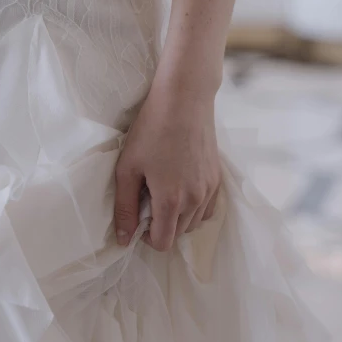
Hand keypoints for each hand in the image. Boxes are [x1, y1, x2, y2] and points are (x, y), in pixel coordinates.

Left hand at [114, 80, 220, 251]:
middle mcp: (195, 200)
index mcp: (171, 201)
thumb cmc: (151, 130)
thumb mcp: (128, 168)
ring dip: (179, 217)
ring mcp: (210, 189)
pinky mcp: (218, 178)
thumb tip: (124, 239)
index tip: (139, 218)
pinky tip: (183, 188)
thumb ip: (125, 207)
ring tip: (165, 191)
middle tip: (149, 199)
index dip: (147, 237)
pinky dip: (195, 208)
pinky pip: (209, 208)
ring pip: (194, 222)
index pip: (163, 242)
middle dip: (162, 225)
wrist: (184, 99)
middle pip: (178, 234)